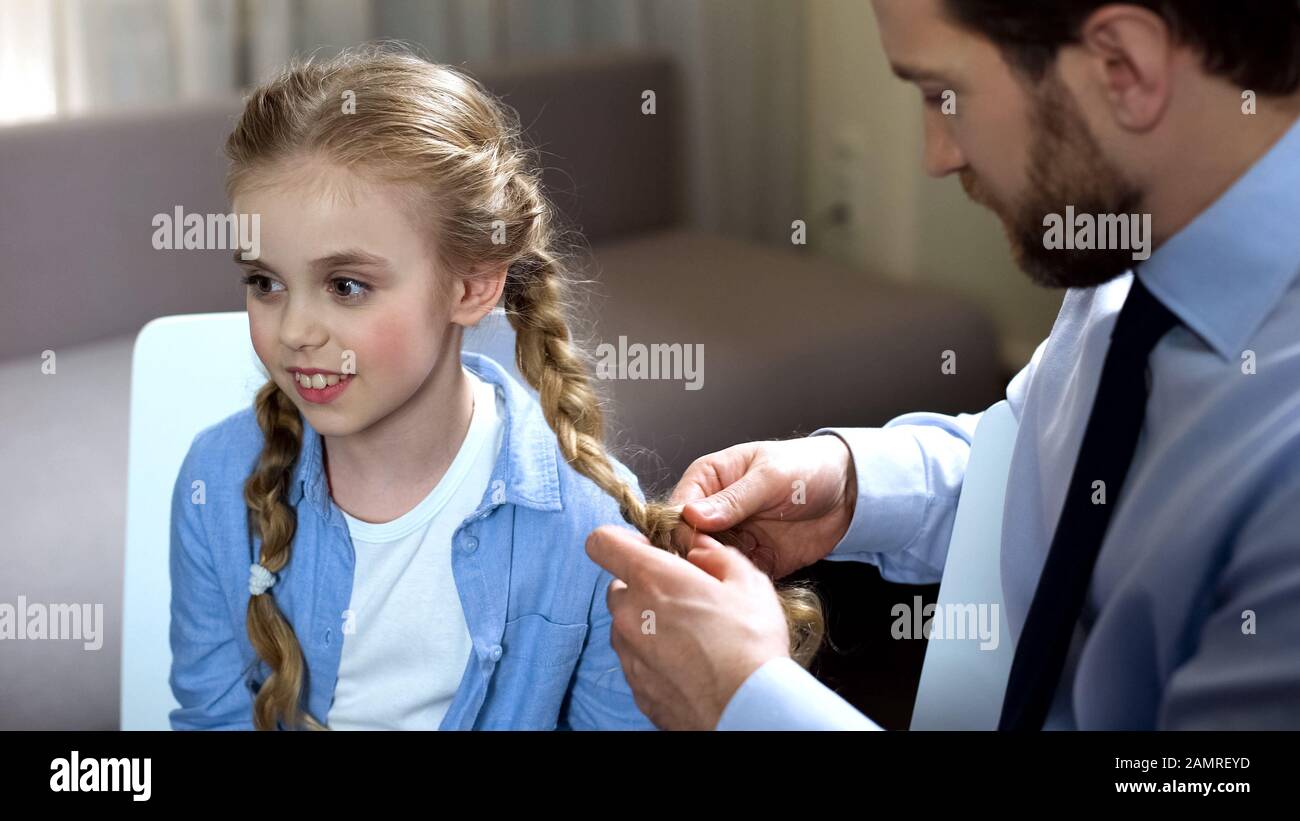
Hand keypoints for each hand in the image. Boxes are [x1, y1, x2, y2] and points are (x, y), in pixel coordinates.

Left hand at [586, 524, 789, 728]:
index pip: (601, 543)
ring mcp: (629, 654)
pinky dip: (656, 656)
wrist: (748, 710)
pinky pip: (637, 660)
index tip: (648, 549)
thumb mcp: (748, 582)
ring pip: (627, 626)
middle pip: (618, 588)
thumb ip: (716, 555)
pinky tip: (690, 664)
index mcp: (651, 579)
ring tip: (693, 637)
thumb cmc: (750, 643)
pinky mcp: (636, 687)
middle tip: (686, 598)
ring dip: (650, 624)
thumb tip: (699, 550)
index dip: (621, 541)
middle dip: (645, 587)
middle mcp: (629, 615)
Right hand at [669, 435, 857, 578]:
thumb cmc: (806, 468)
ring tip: (730, 582)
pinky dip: (738, 586)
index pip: (678, 509)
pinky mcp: (753, 560)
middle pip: (687, 541)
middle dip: (695, 559)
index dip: (679, 531)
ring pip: (708, 563)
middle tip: (711, 572)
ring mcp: (732, 537)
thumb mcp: (770, 477)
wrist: (849, 491)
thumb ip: (733, 499)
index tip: (692, 548)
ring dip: (716, 575)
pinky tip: (746, 590)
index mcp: (708, 479)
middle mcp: (713, 511)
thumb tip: (692, 516)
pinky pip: (735, 578)